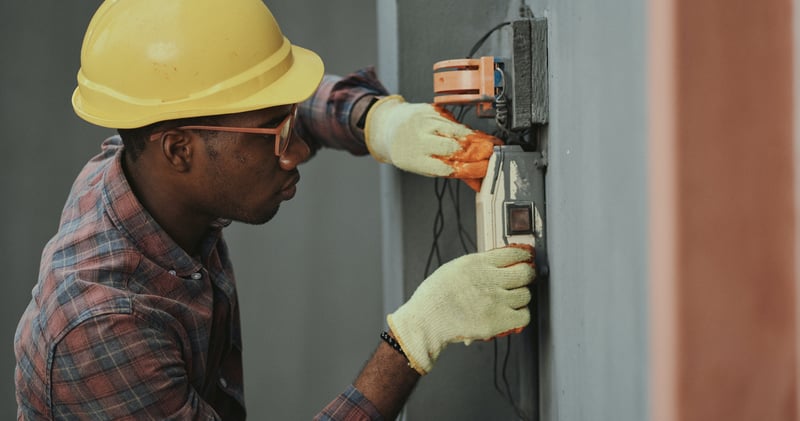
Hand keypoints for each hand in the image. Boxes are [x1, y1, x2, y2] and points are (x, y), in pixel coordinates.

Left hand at [364, 95, 502, 190]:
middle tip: (491, 154)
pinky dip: (465, 128)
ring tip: (488, 144)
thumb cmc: (408, 150)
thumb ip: (449, 171)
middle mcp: (418, 139)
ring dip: (475, 138)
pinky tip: (472, 133)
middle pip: (453, 147)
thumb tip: (476, 181)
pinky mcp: (430, 110)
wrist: (389, 125)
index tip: (484, 169)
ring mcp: (424, 122)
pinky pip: (453, 120)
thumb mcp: (423, 166)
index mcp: (415, 160)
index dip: (468, 169)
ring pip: (457, 131)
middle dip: (475, 152)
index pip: (446, 167)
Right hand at [387, 245, 534, 374]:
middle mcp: (490, 280)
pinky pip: (524, 316)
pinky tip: (511, 314)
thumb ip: (478, 265)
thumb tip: (498, 264)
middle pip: (525, 273)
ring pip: (526, 295)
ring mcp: (496, 301)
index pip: (513, 253)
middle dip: (526, 275)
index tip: (525, 258)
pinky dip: (520, 315)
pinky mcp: (498, 321)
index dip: (523, 256)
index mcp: (478, 263)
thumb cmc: (434, 297)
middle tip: (523, 279)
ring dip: (521, 297)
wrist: (426, 321)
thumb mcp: (454, 268)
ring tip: (511, 300)